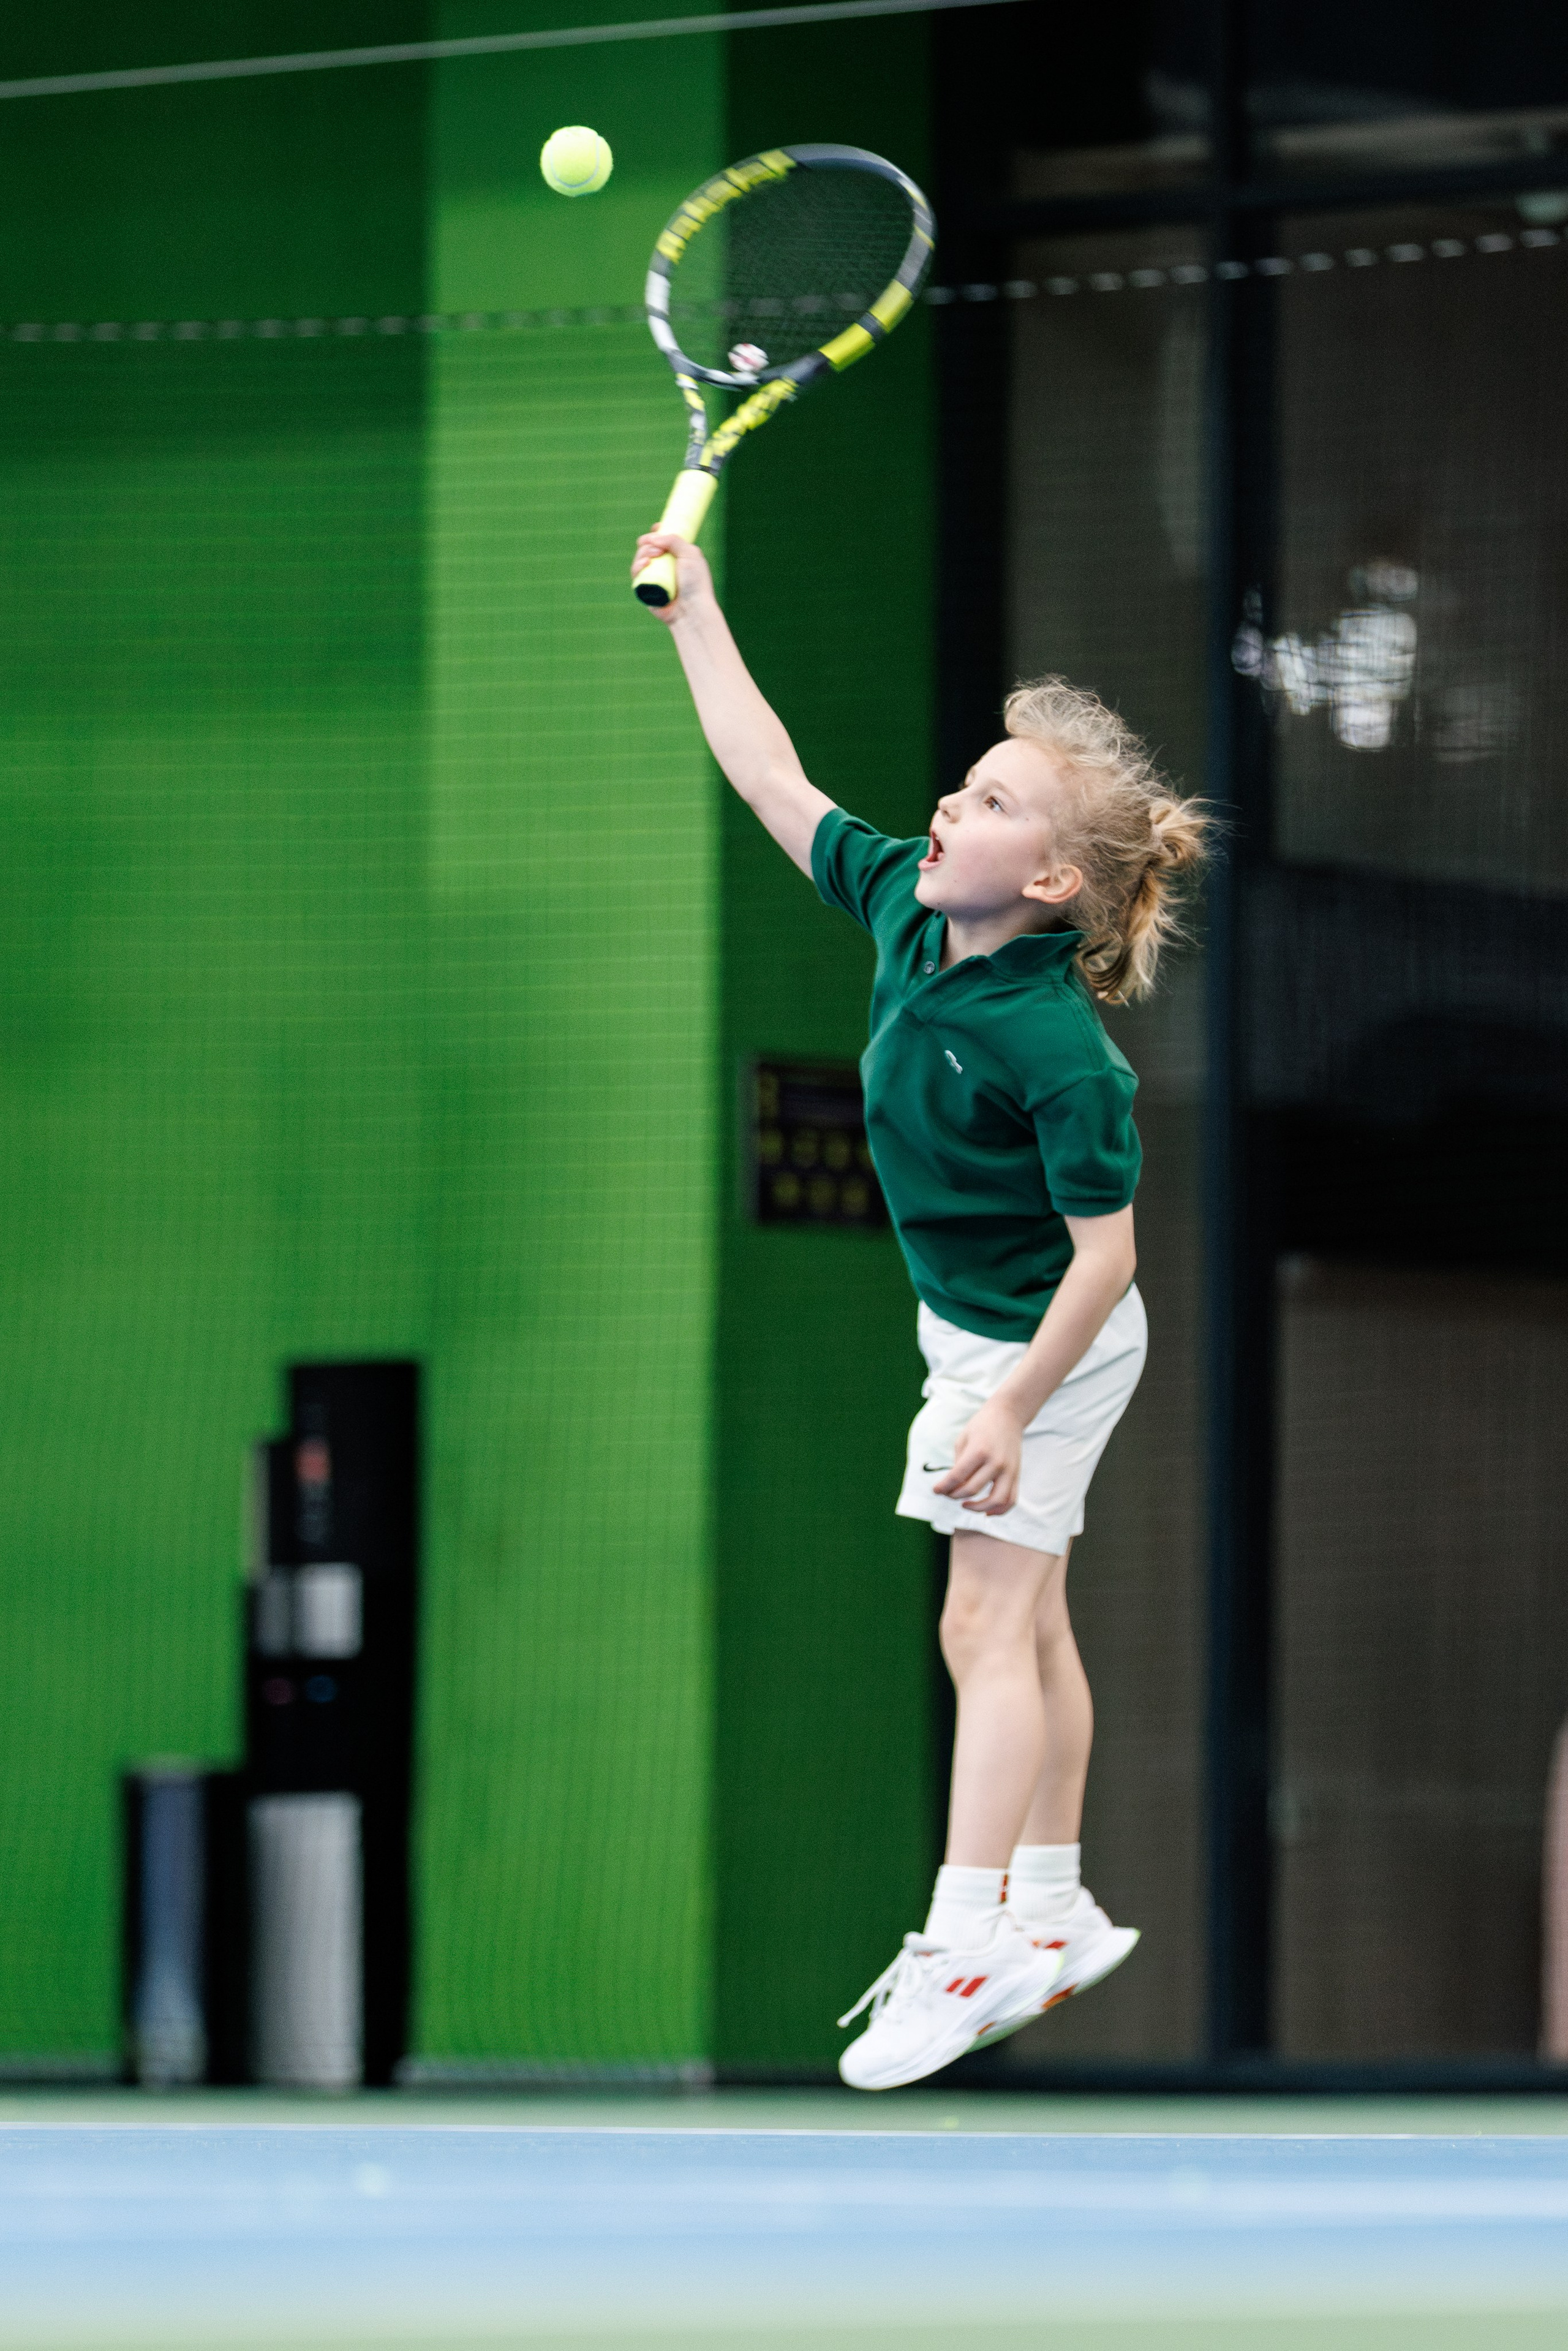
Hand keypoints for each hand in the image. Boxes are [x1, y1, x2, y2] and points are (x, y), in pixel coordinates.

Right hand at [631, 530, 712, 621]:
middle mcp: (665, 567)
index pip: (663, 541)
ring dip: (642, 553)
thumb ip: (674, 540)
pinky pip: (636, 575)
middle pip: (648, 548)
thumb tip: (653, 537)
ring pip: (640, 559)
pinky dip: (637, 567)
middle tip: (658, 550)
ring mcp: (655, 578)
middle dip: (649, 543)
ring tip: (651, 558)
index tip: (656, 528)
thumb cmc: (695, 582)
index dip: (657, 533)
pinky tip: (643, 564)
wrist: (691, 608)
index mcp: (678, 557)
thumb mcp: (690, 554)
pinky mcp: (646, 589)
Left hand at [932, 1396, 1025, 1515]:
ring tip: (965, 1505)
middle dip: (954, 1495)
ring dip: (978, 1508)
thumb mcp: (963, 1439)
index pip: (957, 1477)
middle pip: (972, 1490)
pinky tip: (986, 1511)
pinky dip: (999, 1510)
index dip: (943, 1487)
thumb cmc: (981, 1426)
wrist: (1008, 1415)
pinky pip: (1010, 1500)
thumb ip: (959, 1464)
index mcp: (979, 1450)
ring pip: (996, 1501)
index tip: (936, 1490)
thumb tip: (954, 1488)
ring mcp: (1009, 1470)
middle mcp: (996, 1462)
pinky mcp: (1017, 1475)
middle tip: (947, 1493)